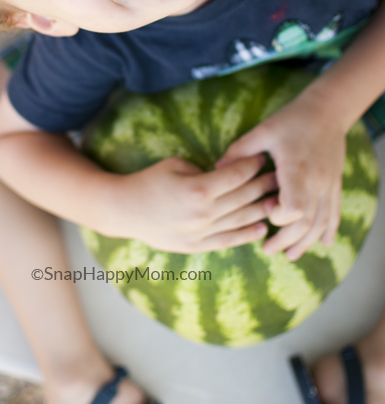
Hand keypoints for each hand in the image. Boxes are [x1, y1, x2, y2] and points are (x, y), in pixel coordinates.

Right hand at [114, 153, 276, 253]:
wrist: (124, 211)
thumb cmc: (148, 181)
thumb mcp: (174, 165)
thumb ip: (203, 169)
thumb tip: (225, 174)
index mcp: (198, 189)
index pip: (235, 175)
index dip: (252, 165)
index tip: (263, 157)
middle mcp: (203, 213)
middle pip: (243, 197)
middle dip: (263, 184)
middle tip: (279, 176)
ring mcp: (201, 233)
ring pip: (241, 220)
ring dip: (262, 209)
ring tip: (278, 201)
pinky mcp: (197, 246)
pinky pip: (229, 241)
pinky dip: (247, 235)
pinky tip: (261, 227)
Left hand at [216, 90, 346, 259]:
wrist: (327, 110)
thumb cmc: (292, 119)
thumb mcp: (263, 131)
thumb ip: (240, 151)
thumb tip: (216, 168)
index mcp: (296, 167)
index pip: (293, 205)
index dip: (279, 216)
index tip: (266, 211)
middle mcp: (316, 179)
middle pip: (307, 221)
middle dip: (287, 240)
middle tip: (268, 250)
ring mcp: (329, 184)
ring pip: (321, 222)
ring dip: (306, 242)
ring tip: (289, 255)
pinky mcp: (335, 184)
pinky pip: (335, 213)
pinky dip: (328, 231)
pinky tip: (321, 245)